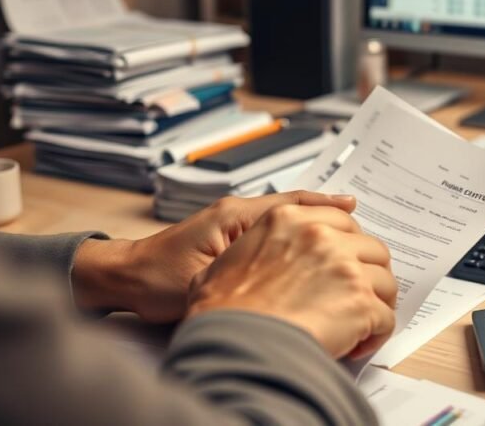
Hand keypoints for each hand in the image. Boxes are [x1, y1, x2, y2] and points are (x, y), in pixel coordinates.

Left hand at [72, 192, 356, 322]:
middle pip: (294, 205)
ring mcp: (234, 223)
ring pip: (285, 216)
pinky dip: (295, 232)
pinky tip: (311, 245)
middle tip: (360, 222)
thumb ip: (246, 271)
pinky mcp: (230, 237)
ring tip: (346, 229)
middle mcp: (237, 212)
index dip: (325, 207)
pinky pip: (272, 229)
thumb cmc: (155, 281)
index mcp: (235, 215)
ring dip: (314, 222)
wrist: (124, 279)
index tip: (353, 208)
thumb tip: (289, 271)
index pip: (290, 203)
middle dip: (327, 212)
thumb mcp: (205, 277)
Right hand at [186, 202, 397, 360]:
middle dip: (368, 274)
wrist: (231, 342)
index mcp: (287, 220)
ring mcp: (345, 267)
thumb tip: (249, 261)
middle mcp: (320, 236)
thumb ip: (249, 250)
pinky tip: (356, 345)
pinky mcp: (361, 301)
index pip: (340, 220)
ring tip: (359, 324)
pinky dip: (376, 333)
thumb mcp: (221, 262)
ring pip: (385, 281)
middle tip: (355, 297)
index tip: (349, 260)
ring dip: (376, 303)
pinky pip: (386, 316)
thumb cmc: (220, 311)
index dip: (348, 245)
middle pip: (371, 248)